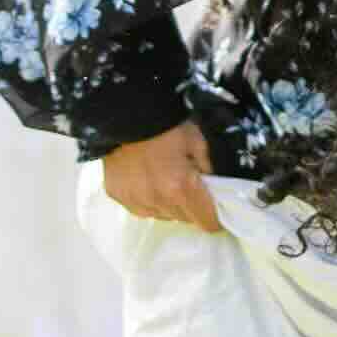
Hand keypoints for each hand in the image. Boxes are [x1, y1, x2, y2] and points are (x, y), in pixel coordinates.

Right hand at [102, 120, 222, 234]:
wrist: (125, 114)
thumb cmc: (165, 125)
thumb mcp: (197, 142)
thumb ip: (208, 170)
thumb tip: (212, 188)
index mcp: (181, 187)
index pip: (206, 222)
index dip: (216, 220)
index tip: (217, 214)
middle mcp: (158, 201)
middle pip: (184, 219)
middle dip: (191, 207)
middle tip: (189, 186)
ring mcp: (136, 200)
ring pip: (162, 215)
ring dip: (169, 204)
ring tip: (165, 180)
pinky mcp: (118, 196)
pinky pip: (141, 208)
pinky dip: (148, 199)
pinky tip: (146, 180)